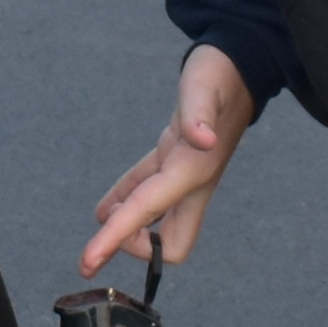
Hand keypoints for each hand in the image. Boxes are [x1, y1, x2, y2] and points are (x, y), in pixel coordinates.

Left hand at [80, 43, 258, 274]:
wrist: (240, 64)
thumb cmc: (220, 74)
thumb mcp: (205, 86)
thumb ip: (200, 112)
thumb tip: (202, 138)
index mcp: (193, 171)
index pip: (147, 213)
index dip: (115, 239)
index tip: (87, 262)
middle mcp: (190, 182)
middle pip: (167, 243)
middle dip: (134, 244)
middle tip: (108, 229)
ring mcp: (184, 174)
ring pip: (155, 220)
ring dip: (127, 226)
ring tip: (101, 219)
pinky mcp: (175, 158)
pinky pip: (147, 191)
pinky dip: (126, 202)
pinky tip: (107, 207)